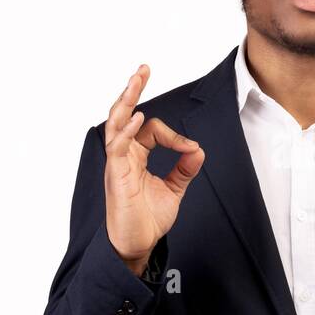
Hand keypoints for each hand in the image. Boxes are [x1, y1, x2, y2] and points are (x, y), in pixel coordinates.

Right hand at [102, 64, 204, 274]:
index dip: (173, 135)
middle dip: (133, 90)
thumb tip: (198, 149)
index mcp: (135, 156)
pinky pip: (117, 148)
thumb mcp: (174, 189)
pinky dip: (127, 132)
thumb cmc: (148, 219)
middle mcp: (123, 155)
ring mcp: (117, 164)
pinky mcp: (115, 176)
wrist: (137, 245)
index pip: (151, 130)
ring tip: (136, 80)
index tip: (191, 150)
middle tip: (143, 69)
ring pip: (116, 124)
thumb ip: (184, 169)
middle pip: (124, 115)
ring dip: (126, 101)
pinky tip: (137, 119)